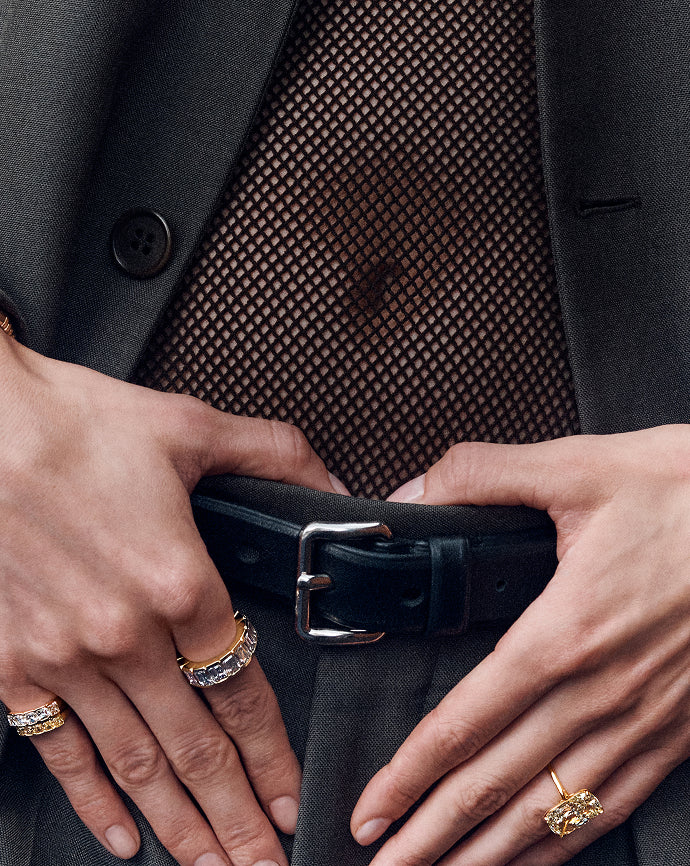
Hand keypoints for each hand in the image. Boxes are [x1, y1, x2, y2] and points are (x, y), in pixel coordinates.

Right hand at [0, 335, 346, 865]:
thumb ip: (278, 458)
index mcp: (180, 582)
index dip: (272, 757)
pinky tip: (120, 835)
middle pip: (196, 749)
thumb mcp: (192, 427)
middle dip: (234, 819)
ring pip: (135, 763)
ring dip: (178, 824)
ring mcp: (64, 658)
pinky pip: (58, 749)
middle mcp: (125, 635)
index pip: (243, 694)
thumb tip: (338, 490)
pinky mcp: (11, 664)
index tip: (290, 802)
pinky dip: (91, 798)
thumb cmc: (76, 422)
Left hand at [351, 428, 689, 864]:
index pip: (467, 722)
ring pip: (551, 811)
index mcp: (567, 631)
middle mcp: (602, 691)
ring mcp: (644, 720)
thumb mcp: (578, 465)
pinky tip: (534, 859)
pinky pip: (611, 804)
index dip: (410, 774)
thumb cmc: (686, 493)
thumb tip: (412, 491)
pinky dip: (563, 843)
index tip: (370, 809)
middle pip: (496, 784)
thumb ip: (482, 474)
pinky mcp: (678, 730)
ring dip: (488, 854)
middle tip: (381, 864)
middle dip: (430, 832)